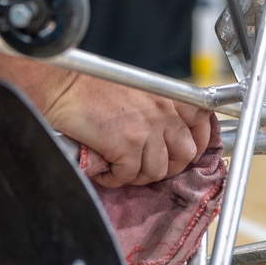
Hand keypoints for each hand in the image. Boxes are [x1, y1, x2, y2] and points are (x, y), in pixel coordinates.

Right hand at [42, 72, 212, 186]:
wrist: (64, 87)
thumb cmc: (92, 88)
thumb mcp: (138, 91)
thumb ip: (158, 110)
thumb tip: (167, 138)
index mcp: (168, 97)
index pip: (202, 123)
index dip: (196, 144)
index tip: (181, 153)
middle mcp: (163, 112)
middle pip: (185, 155)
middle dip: (166, 166)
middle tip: (144, 164)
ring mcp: (146, 129)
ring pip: (157, 171)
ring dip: (137, 175)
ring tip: (119, 165)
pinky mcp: (126, 145)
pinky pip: (128, 176)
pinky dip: (114, 177)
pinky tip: (103, 166)